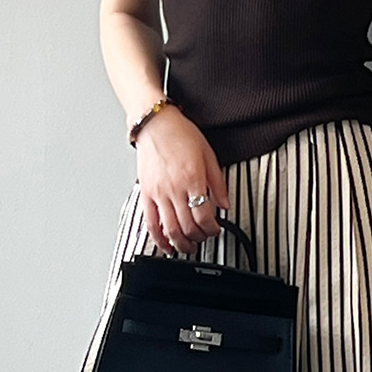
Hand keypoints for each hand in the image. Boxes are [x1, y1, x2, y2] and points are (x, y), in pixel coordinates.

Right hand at [134, 106, 229, 254]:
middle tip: (204, 239)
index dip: (212, 229)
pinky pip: (150, 223)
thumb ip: (218, 183)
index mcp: (193, 179)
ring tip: (188, 247)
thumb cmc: (181, 135)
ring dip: (181, 244)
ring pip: (170, 229)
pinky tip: (166, 245)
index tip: (215, 230)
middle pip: (188, 227)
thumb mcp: (209, 155)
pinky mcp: (145, 194)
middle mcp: (174, 189)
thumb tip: (226, 205)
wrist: (156, 124)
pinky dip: (158, 238)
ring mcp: (158, 193)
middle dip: (199, 238)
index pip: (204, 216)